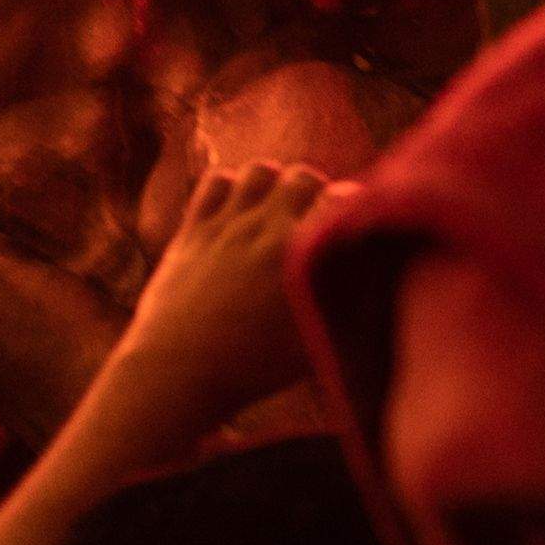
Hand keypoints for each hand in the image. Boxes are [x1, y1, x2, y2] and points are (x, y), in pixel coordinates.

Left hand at [88, 159, 329, 442]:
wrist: (176, 372)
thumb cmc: (251, 368)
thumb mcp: (312, 341)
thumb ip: (343, 303)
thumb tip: (369, 273)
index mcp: (298, 253)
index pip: (342, 200)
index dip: (355, 207)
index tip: (355, 223)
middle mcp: (264, 227)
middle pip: (303, 177)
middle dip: (317, 192)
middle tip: (315, 219)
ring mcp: (225, 223)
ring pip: (260, 171)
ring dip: (275, 184)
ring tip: (278, 210)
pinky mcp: (193, 229)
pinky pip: (216, 182)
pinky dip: (232, 187)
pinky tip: (238, 211)